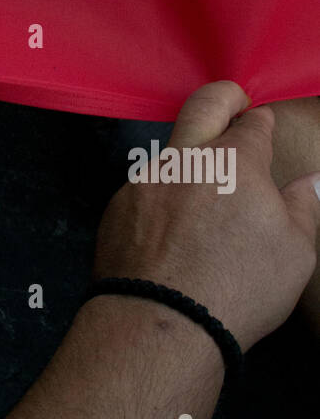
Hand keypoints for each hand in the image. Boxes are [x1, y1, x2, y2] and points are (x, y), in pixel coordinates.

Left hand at [94, 82, 319, 350]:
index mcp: (236, 161)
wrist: (162, 322)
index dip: (261, 123)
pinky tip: (171, 236)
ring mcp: (146, 179)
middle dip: (224, 96)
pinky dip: (162, 202)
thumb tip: (310, 179)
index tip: (262, 126)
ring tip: (202, 203)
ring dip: (189, 164)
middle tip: (234, 103)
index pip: (253, 123)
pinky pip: (146, 191)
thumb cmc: (240, 287)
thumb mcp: (296, 252)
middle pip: (204, 104)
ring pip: (171, 154)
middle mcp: (187, 157)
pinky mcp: (119, 205)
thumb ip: (304, 206)